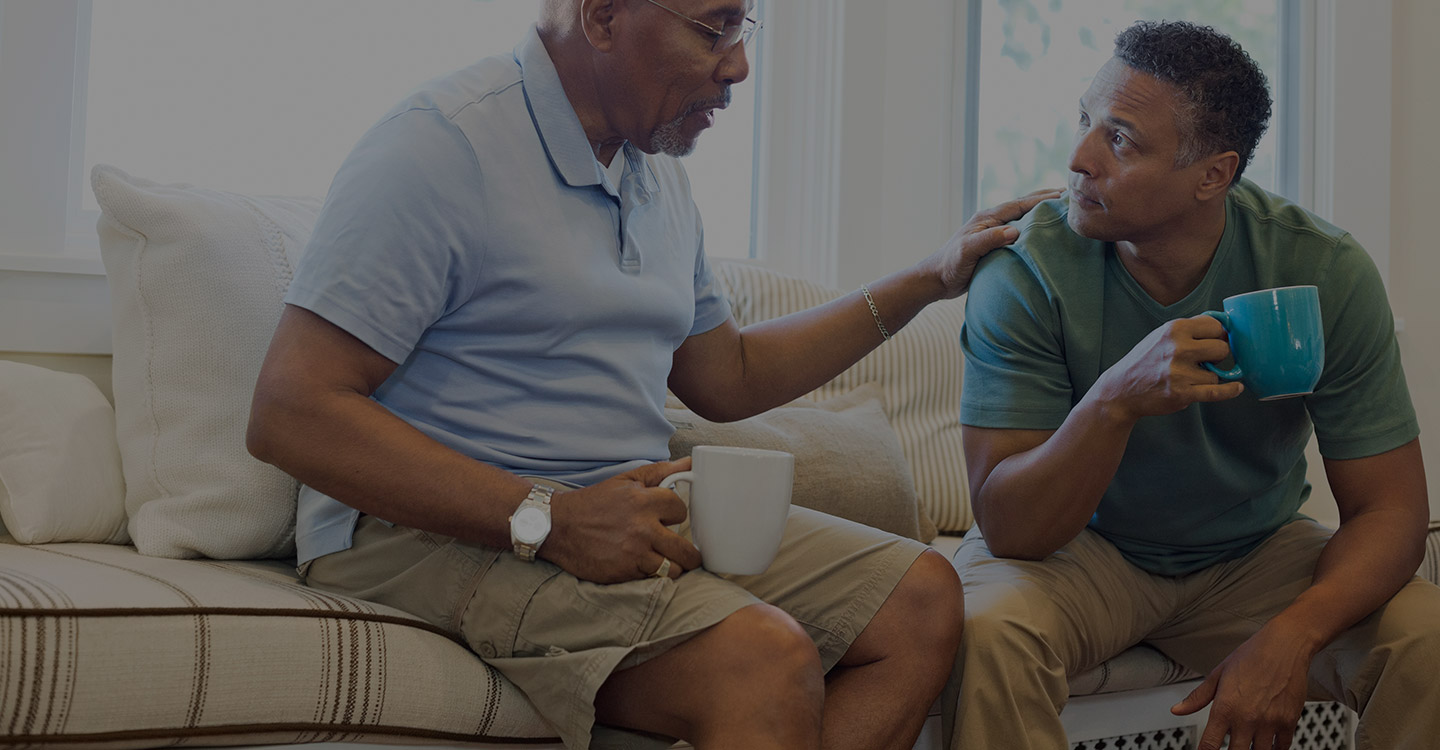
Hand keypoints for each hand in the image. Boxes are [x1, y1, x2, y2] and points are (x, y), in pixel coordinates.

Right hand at [541, 458, 701, 583]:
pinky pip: (652, 579)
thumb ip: (659, 472)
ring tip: (665, 561)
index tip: (669, 518)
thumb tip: (690, 462)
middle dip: (689, 552)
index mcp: (643, 501)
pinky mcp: (623, 572)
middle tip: (683, 551)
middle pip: (685, 549)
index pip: (681, 510)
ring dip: (672, 566)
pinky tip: (643, 565)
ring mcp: (633, 553)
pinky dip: (651, 574)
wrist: (557, 527)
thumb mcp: (625, 480)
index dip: (677, 514)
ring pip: (673, 569)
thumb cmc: (593, 502)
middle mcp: (641, 528)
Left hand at [927, 188, 1062, 298]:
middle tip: (1067, 193)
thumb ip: (989, 240)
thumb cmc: (950, 265)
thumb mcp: (968, 251)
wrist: (936, 280)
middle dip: (1044, 199)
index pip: (1019, 205)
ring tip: (1060, 208)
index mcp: (987, 218)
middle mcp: (991, 222)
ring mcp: (992, 233)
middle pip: (1022, 205)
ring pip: (1021, 218)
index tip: (1062, 194)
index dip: (1041, 199)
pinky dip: (1032, 228)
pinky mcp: (994, 246)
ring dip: (1039, 212)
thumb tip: (1015, 231)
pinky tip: (1042, 232)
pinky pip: (1018, 232)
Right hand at [1091, 314, 1244, 421]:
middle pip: (1223, 349)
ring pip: (1217, 373)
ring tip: (1189, 377)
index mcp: (1175, 329)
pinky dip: (1228, 391)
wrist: (1121, 389)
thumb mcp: (1162, 335)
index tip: (1215, 342)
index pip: (1217, 327)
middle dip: (1218, 356)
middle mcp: (1178, 348)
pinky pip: (1216, 391)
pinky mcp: (1182, 393)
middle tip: (1205, 361)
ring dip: (1207, 377)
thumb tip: (1223, 323)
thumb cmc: (1145, 360)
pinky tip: (1236, 387)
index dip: (1219, 336)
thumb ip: (1190, 328)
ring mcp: (1180, 372)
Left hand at [1172, 623, 1316, 749]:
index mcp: (1225, 707)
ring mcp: (1270, 722)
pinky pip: (1282, 748)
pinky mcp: (1289, 722)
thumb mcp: (1218, 674)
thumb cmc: (1250, 656)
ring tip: (1247, 744)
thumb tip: (1177, 710)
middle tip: (1230, 745)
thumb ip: (1197, 697)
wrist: (1284, 646)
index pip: (1210, 744)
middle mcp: (1247, 718)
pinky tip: (1268, 745)